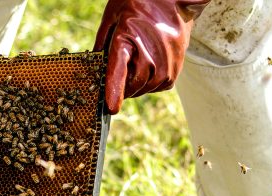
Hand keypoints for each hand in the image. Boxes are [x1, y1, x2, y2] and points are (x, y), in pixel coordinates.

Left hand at [94, 0, 209, 113]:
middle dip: (123, 87)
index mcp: (128, 37)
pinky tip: (149, 66)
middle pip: (133, 85)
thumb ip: (102, 43)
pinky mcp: (177, 67)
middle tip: (119, 74)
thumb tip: (94, 67)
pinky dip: (151, 82)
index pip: (119, 70)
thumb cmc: (137, 3)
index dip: (114, 90)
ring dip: (137, 84)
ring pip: (147, 88)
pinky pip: (161, 85)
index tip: (111, 108)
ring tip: (136, 63)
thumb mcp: (112, 17)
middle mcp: (151, 53)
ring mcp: (168, 61)